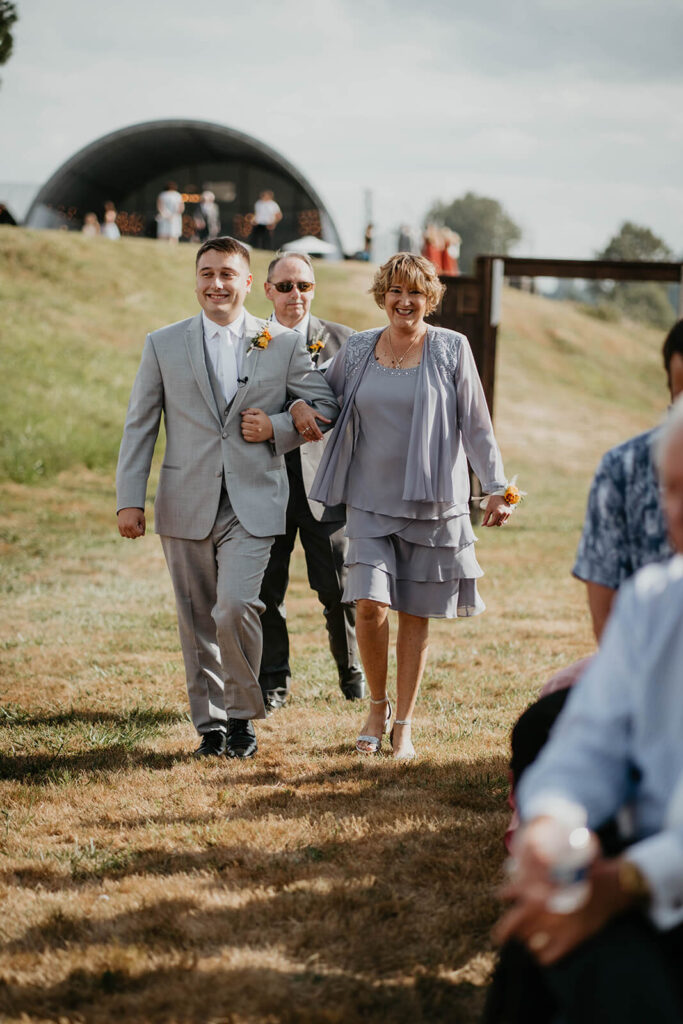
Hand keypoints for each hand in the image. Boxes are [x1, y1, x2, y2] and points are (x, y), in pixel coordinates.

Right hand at [118, 507, 145, 537]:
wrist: (128, 506)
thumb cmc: (136, 512)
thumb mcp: (142, 519)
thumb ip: (143, 527)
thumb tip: (142, 535)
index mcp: (132, 525)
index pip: (139, 534)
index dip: (141, 530)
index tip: (140, 524)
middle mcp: (126, 527)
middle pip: (133, 536)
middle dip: (137, 532)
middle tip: (136, 525)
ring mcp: (121, 527)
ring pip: (128, 536)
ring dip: (132, 533)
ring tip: (132, 526)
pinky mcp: (119, 526)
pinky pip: (123, 534)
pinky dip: (126, 533)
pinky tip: (129, 528)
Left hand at [241, 407, 273, 442]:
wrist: (272, 429)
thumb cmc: (264, 420)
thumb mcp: (259, 412)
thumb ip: (250, 410)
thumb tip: (242, 413)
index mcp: (257, 420)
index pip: (244, 418)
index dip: (246, 417)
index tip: (249, 418)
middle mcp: (256, 427)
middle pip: (242, 425)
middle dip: (245, 423)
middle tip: (249, 423)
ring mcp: (255, 434)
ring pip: (243, 431)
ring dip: (245, 429)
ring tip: (249, 428)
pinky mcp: (255, 439)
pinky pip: (245, 437)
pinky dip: (246, 435)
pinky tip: (250, 432)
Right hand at [290, 401, 330, 441]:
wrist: (297, 407)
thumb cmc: (307, 410)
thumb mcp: (316, 413)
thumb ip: (323, 418)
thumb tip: (330, 421)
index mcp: (310, 419)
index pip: (315, 429)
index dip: (319, 434)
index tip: (322, 438)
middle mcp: (305, 422)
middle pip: (311, 432)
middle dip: (316, 437)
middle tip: (320, 439)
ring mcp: (300, 425)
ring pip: (307, 434)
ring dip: (312, 438)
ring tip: (316, 440)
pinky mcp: (297, 426)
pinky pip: (302, 434)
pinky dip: (306, 438)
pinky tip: (310, 440)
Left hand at [482, 494, 511, 526]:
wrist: (500, 495)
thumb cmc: (493, 502)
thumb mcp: (488, 509)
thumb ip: (485, 518)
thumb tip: (482, 525)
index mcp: (497, 513)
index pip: (493, 523)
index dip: (489, 525)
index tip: (486, 524)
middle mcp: (503, 513)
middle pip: (498, 524)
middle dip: (493, 523)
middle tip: (490, 520)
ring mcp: (507, 513)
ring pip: (502, 522)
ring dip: (498, 521)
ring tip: (494, 517)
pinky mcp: (510, 512)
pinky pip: (505, 519)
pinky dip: (501, 519)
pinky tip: (499, 515)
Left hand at [493, 820, 631, 964]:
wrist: (612, 885)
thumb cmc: (586, 868)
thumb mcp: (558, 859)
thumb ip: (539, 861)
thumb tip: (522, 858)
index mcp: (535, 887)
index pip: (508, 894)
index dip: (505, 895)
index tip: (503, 898)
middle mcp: (541, 909)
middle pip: (512, 926)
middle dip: (503, 932)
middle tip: (499, 937)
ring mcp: (555, 927)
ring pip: (528, 941)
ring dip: (527, 940)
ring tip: (527, 939)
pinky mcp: (570, 941)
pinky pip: (547, 957)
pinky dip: (543, 955)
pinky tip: (543, 951)